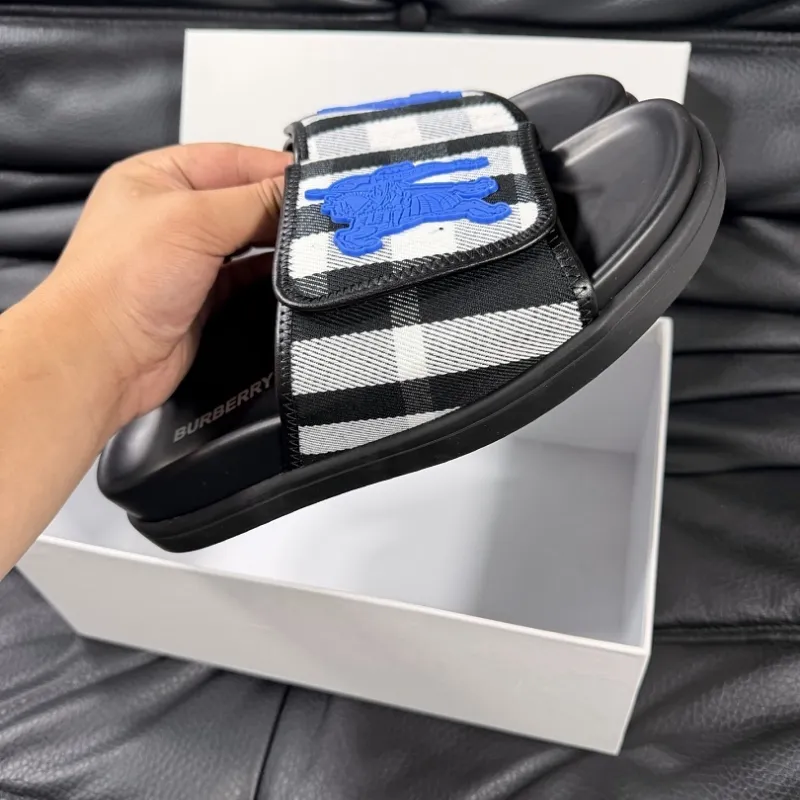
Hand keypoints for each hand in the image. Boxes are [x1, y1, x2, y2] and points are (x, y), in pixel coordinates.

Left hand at [43, 142, 290, 430]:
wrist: (100, 358)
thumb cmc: (118, 284)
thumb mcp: (193, 221)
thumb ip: (254, 202)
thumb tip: (300, 190)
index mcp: (157, 177)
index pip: (231, 159)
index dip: (275, 168)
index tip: (317, 182)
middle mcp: (171, 215)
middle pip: (243, 200)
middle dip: (281, 209)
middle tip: (322, 216)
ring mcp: (186, 259)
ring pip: (247, 241)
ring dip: (278, 244)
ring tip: (313, 245)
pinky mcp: (201, 297)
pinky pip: (246, 278)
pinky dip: (270, 276)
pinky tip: (294, 275)